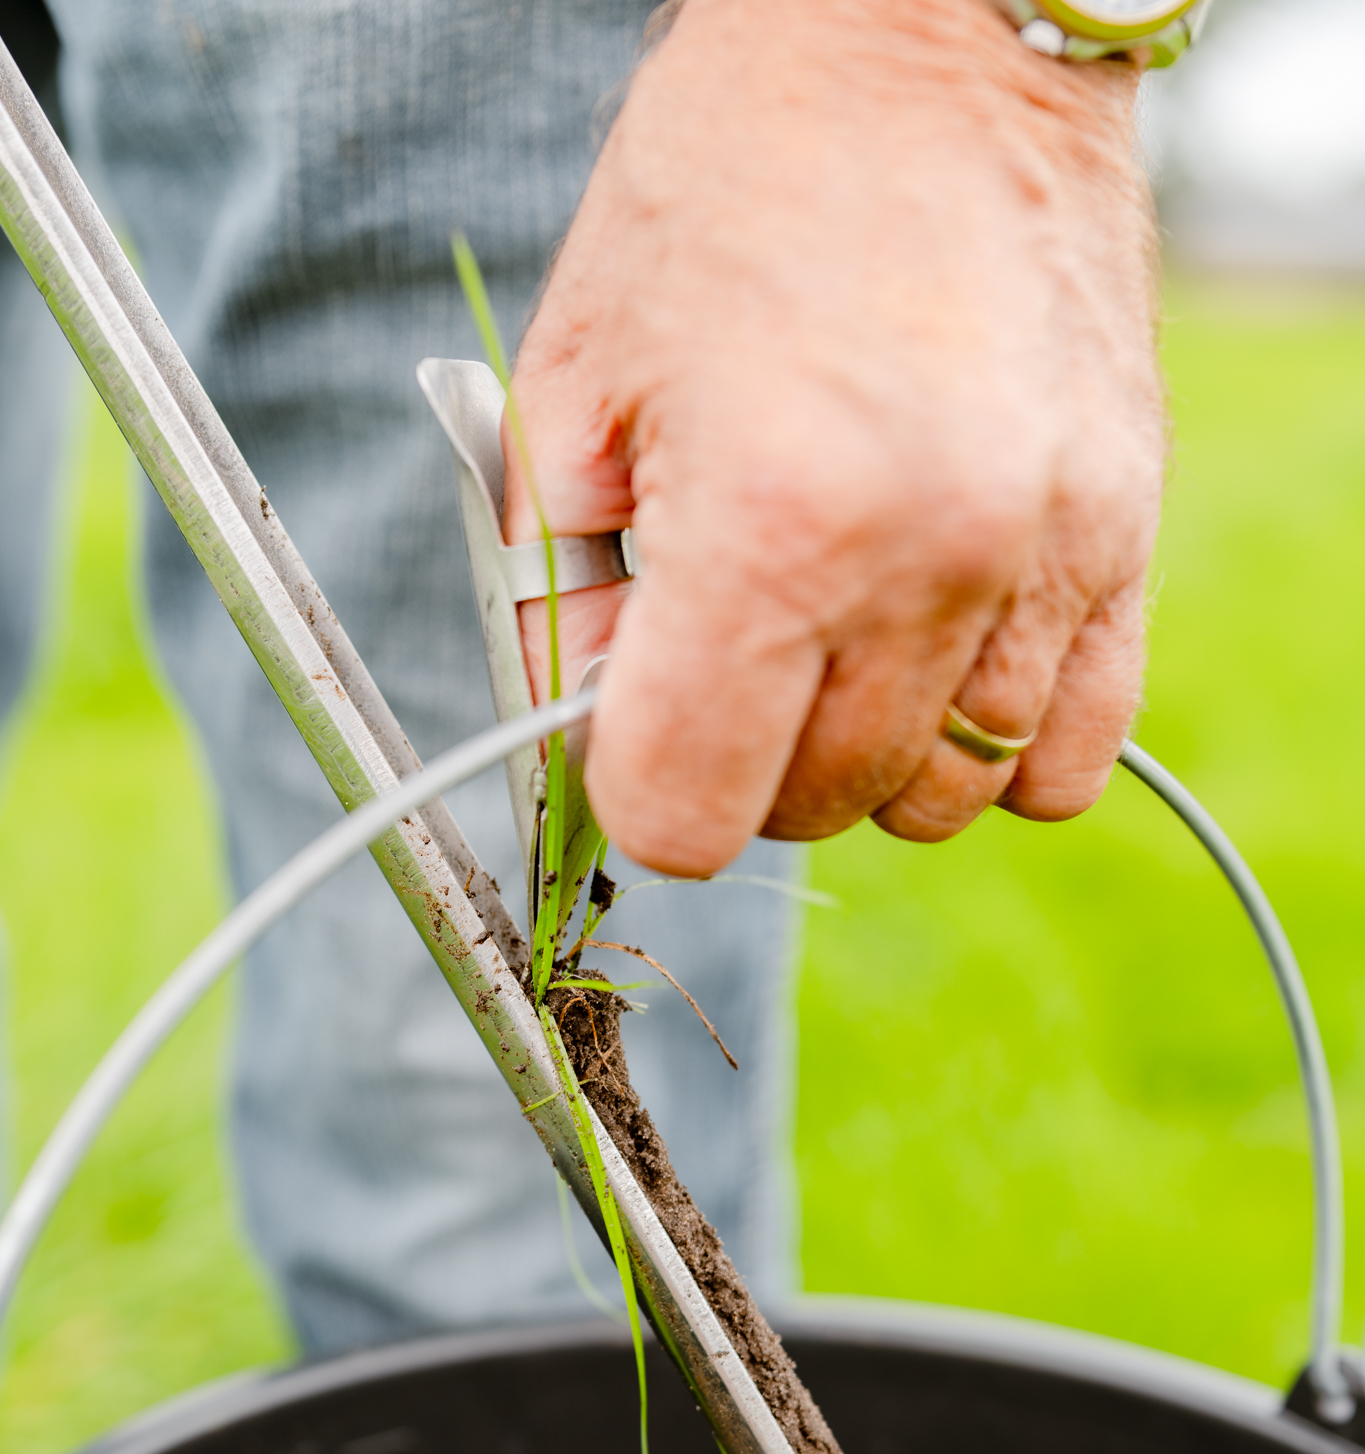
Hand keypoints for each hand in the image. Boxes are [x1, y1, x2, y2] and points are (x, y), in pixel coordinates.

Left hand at [504, 0, 1162, 876]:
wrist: (926, 40)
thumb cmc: (731, 188)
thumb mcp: (576, 382)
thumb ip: (565, 594)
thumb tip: (592, 736)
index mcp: (767, 528)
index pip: (686, 814)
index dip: (637, 789)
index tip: (634, 725)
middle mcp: (923, 564)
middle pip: (812, 810)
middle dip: (745, 761)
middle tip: (726, 646)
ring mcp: (1042, 558)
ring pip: (939, 796)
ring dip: (866, 754)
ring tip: (834, 632)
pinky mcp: (1120, 536)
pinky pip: (1067, 756)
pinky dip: (996, 749)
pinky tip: (939, 661)